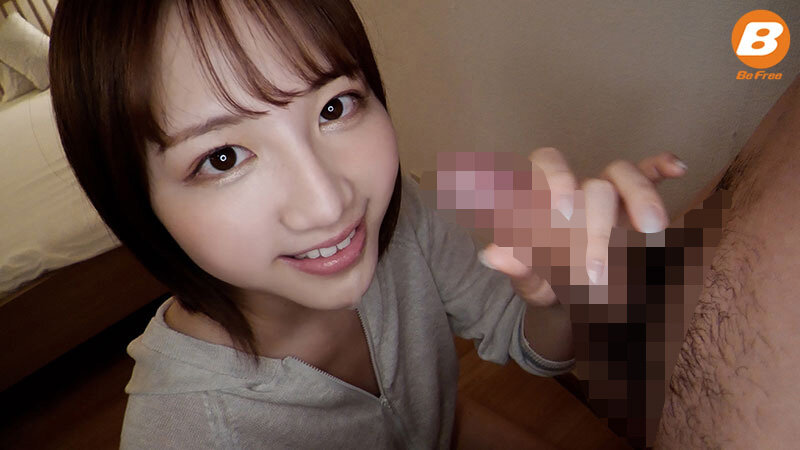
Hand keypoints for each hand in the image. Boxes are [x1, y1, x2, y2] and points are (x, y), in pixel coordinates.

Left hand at [479, 148, 686, 306]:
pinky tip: (677, 168)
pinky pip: (647, 175)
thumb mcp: (529, 281)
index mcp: (540, 198)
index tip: (562, 210)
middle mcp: (574, 188)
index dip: (553, 179)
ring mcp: (603, 193)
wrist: (569, 298)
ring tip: (652, 228)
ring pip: (621, 175)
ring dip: (640, 195)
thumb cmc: (544, 281)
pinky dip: (660, 168)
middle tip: (596, 276)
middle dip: (598, 230)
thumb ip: (514, 267)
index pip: (543, 166)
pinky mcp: (631, 201)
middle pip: (590, 185)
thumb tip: (492, 255)